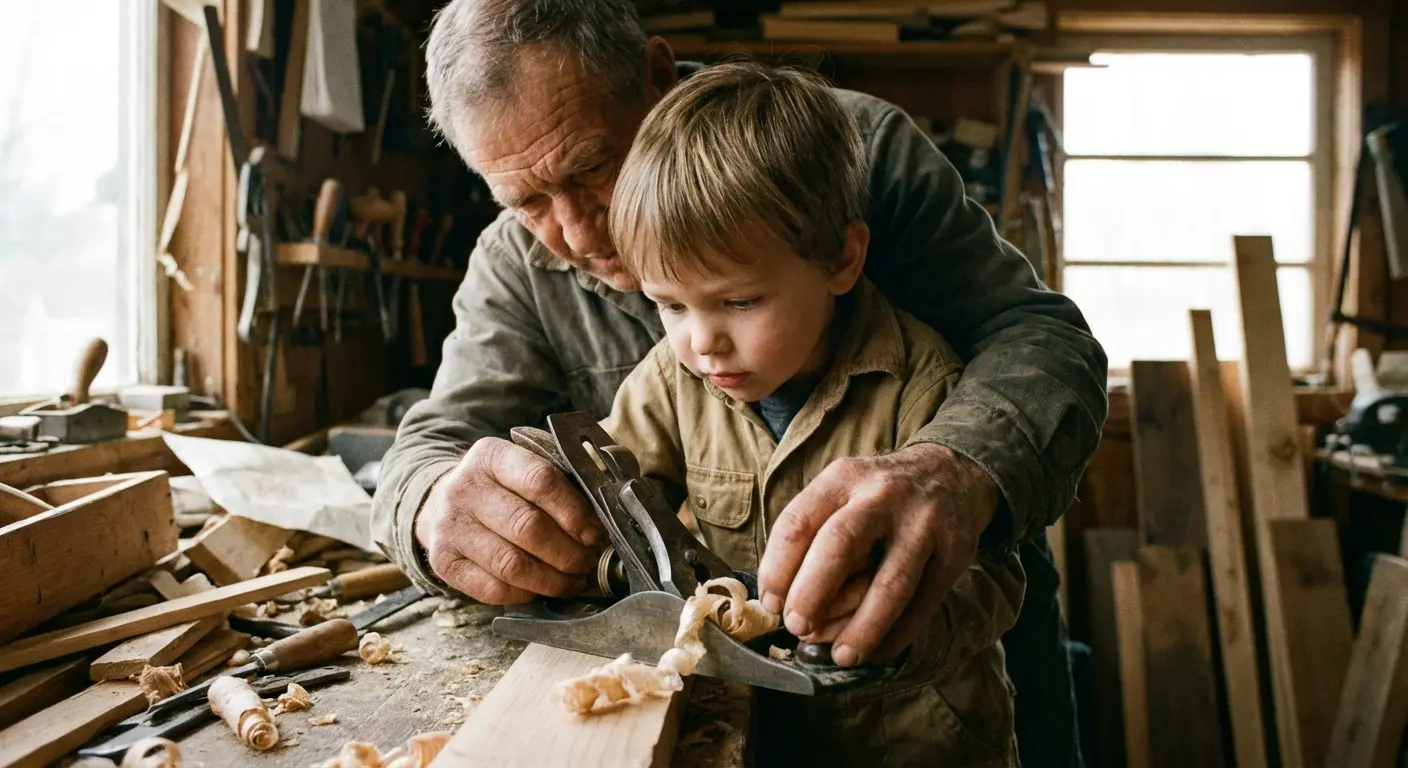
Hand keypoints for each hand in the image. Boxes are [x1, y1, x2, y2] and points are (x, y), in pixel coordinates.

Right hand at [414, 437, 603, 603]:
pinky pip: (492, 589)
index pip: (540, 481)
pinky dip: (525, 594)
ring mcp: (449, 526)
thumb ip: (560, 487)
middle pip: (528, 527)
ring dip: (551, 580)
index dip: (574, 512)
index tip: (594, 533)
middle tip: (587, 562)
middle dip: (568, 552)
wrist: (442, 503)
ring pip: (512, 564)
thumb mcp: (523, 470)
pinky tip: (540, 589)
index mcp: (491, 456)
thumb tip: (602, 525)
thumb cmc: (500, 489)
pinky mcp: (442, 561)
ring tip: (572, 581)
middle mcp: (464, 488)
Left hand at [757, 444, 996, 666]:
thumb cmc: (880, 495)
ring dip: (862, 627)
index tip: (771, 604)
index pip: (798, 523)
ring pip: (890, 583)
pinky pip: (923, 603)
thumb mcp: (843, 492)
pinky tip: (878, 651)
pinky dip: (898, 634)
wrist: (952, 473)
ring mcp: (923, 523)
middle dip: (813, 593)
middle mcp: (883, 495)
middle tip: (798, 628)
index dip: (778, 569)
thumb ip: (813, 535)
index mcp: (843, 478)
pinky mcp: (954, 552)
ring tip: (842, 656)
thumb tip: (784, 602)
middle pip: (840, 545)